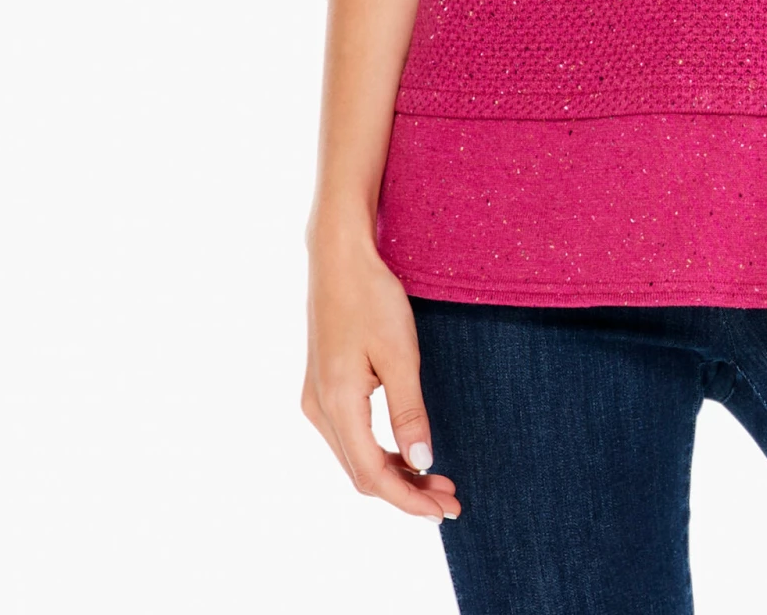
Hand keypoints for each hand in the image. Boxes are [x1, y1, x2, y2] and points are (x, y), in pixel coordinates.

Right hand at [301, 223, 460, 522]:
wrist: (339, 257)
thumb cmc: (372, 297)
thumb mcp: (400, 354)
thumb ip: (409, 411)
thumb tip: (423, 462)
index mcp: (336, 404)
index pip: (373, 474)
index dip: (409, 499)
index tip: (444, 510)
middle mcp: (319, 410)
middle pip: (362, 473)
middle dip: (406, 491)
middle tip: (450, 500)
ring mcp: (316, 399)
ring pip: (355, 458)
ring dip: (394, 473)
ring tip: (436, 481)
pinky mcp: (322, 388)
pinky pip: (351, 437)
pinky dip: (379, 452)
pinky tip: (408, 452)